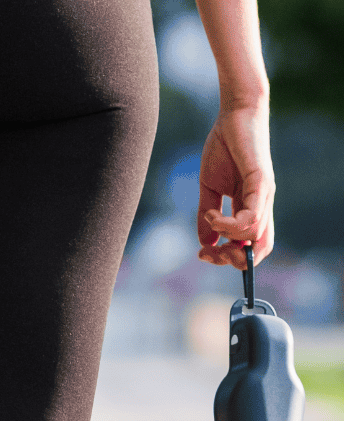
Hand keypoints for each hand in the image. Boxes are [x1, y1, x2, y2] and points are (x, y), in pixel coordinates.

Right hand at [197, 103, 274, 269]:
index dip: (228, 258)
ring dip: (226, 237)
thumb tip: (205, 243)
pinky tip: (214, 214)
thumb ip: (207, 216)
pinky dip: (229, 224)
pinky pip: (251, 218)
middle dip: (232, 260)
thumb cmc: (224, 147)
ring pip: (254, 237)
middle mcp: (262, 205)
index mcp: (251, 208)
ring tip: (209, 218)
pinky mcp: (261, 183)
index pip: (250, 247)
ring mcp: (263, 195)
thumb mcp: (209, 188)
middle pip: (259, 250)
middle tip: (209, 251)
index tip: (203, 252)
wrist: (235, 114)